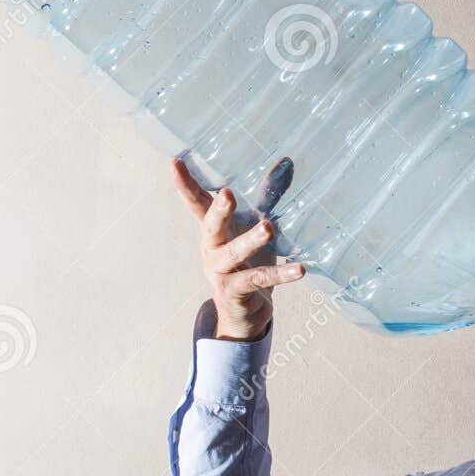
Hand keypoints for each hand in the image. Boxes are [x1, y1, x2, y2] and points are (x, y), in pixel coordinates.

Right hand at [172, 156, 303, 341]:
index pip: (198, 203)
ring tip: (268, 228)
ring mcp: (220, 272)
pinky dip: (280, 275)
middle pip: (211, 226)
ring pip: (234, 254)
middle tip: (228, 194)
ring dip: (251, 240)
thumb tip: (285, 164)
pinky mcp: (235, 292)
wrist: (245, 313)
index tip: (175, 162)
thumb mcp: (255, 226)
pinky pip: (258, 280)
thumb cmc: (248, 262)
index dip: (186, 184)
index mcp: (213, 230)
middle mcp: (212, 249)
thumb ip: (267, 197)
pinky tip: (299, 269)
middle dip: (219, 211)